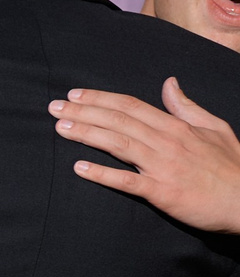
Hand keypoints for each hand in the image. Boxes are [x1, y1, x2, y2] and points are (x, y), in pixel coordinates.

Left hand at [55, 78, 239, 234]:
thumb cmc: (231, 165)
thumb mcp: (214, 127)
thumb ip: (187, 107)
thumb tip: (168, 83)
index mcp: (177, 126)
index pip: (131, 106)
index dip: (101, 99)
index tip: (75, 94)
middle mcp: (167, 142)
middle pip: (119, 121)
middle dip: (84, 112)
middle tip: (54, 108)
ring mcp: (164, 167)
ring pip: (119, 144)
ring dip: (87, 134)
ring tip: (60, 128)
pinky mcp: (163, 192)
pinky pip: (128, 181)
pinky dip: (103, 174)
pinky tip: (79, 168)